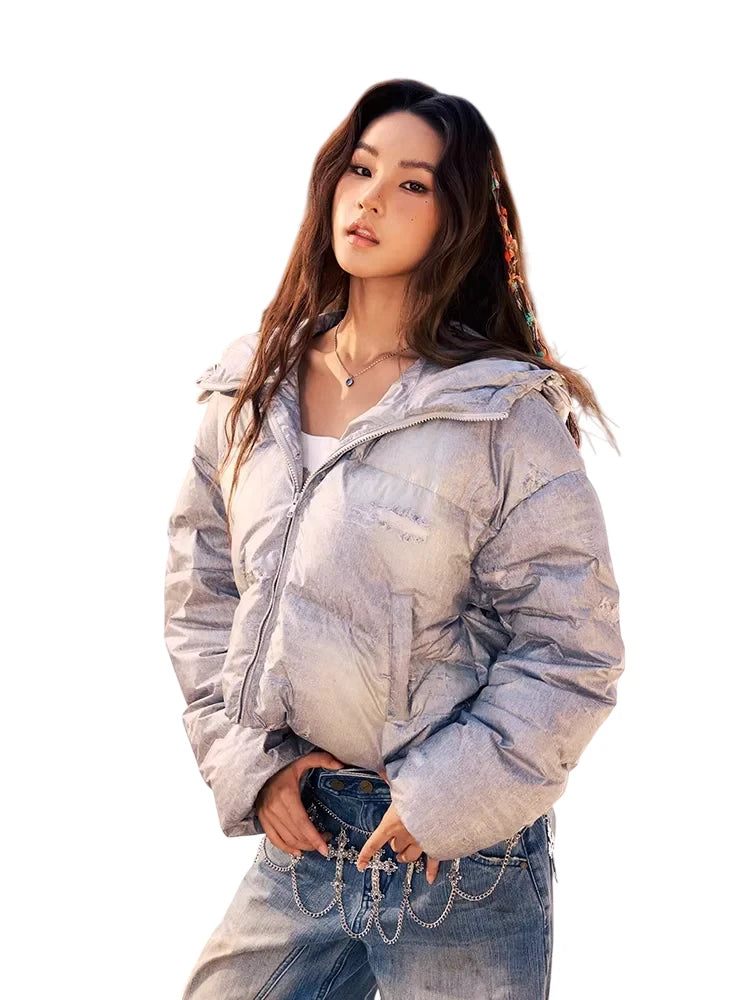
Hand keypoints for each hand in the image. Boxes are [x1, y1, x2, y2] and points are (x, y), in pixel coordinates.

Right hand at [256, 750, 344, 857]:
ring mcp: (266, 814)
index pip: (302, 823)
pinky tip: (297, 851)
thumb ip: (322, 760)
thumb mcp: (302, 760)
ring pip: (287, 839)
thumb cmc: (283, 766)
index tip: (325, 849)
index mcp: (287, 794)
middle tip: (325, 840)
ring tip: (315, 844)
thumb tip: (341, 765)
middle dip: (312, 842)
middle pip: (296, 833)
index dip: (314, 838)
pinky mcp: (262, 819)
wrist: (260, 768)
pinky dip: (286, 848)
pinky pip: (274, 839)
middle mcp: (275, 807)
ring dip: (302, 846)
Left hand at [355, 768, 440, 883]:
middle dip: (393, 844)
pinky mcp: (435, 844)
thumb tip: (380, 767)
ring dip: (405, 855)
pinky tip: (429, 878)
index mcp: (392, 823)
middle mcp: (405, 835)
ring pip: (409, 855)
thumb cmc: (419, 789)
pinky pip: (432, 861)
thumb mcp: (401, 781)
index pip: (374, 842)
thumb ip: (390, 776)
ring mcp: (421, 841)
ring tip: (403, 856)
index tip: (360, 865)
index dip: (366, 854)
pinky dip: (430, 870)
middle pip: (394, 847)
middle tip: (393, 842)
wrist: (443, 798)